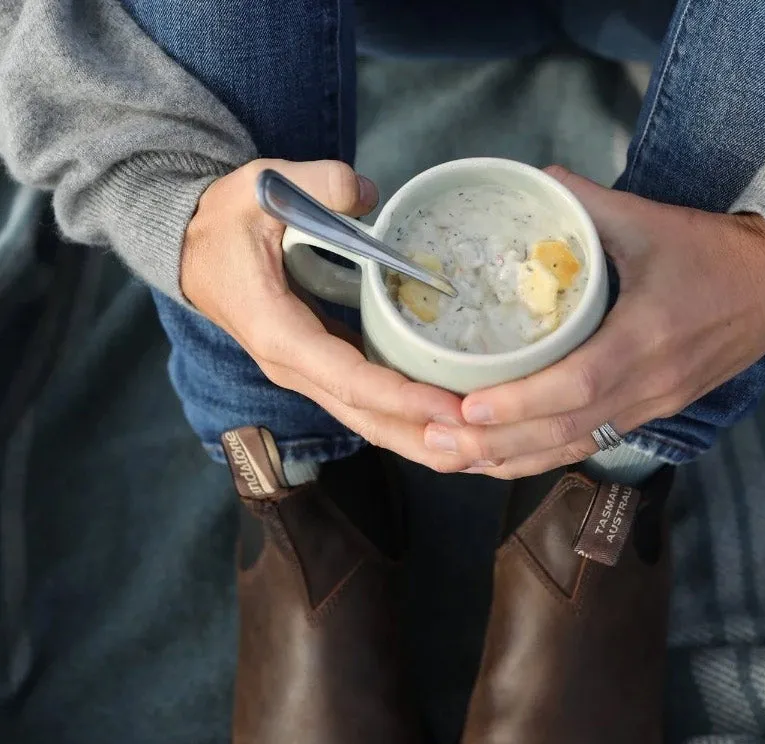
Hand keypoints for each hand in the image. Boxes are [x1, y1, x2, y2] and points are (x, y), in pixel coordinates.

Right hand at [181, 159, 466, 468]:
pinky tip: (451, 421)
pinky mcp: (325, 368)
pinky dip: (409, 417)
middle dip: (423, 439)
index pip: (350, 379)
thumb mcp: (259, 187)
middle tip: (482, 448)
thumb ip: (315, 184)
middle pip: (367, 420)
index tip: (451, 408)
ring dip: (422, 439)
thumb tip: (364, 193)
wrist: (193, 250)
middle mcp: (297, 368)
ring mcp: (310, 374)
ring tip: (478, 451)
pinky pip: (371, 404)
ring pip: (371, 421)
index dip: (402, 398)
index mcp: (281, 334)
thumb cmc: (225, 223)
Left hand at [422, 166, 764, 478]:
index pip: (578, 384)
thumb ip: (588, 203)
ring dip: (511, 460)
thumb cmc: (712, 253)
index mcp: (648, 337)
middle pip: (566, 431)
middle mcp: (648, 386)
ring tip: (453, 458)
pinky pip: (588, 445)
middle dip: (498, 443)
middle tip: (439, 441)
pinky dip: (540, 457)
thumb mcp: (652, 219)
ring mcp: (651, 408)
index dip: (521, 402)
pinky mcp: (650, 417)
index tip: (468, 406)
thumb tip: (532, 181)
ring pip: (573, 448)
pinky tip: (499, 461)